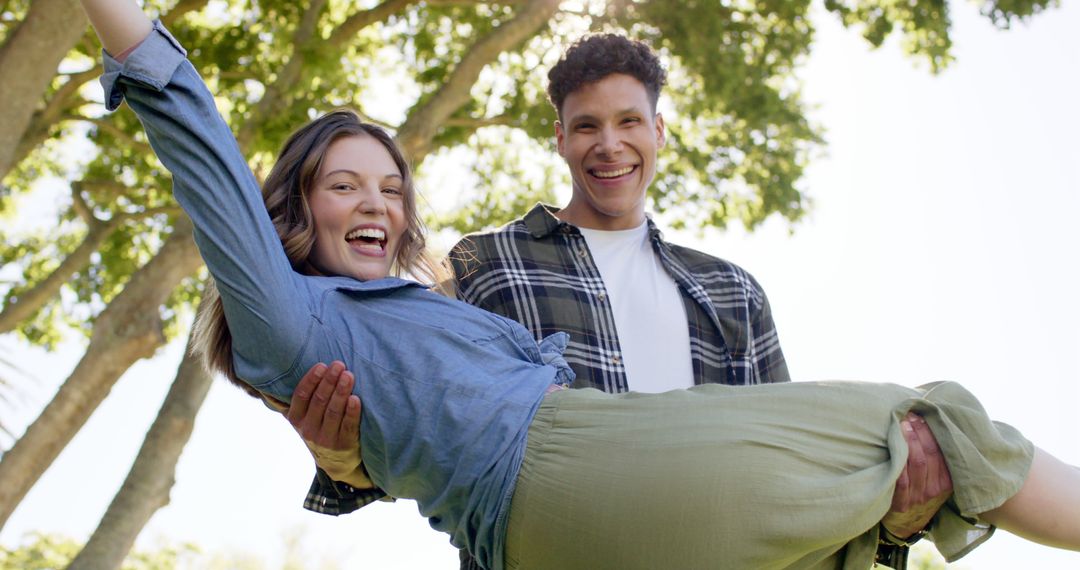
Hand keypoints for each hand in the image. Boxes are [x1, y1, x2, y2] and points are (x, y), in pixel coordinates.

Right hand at [286, 361, 370, 487]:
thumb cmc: (319, 429)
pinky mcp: (344, 445)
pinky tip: (355, 399)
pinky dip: (352, 412)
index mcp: (297, 419)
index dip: (311, 380)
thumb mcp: (303, 419)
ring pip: (333, 411)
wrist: (335, 462)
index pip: (301, 396)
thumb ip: (296, 402)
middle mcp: (309, 430)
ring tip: (348, 376)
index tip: (321, 365)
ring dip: (341, 392)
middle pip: (319, 401)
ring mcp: (326, 439)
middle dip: (329, 381)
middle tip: (339, 365)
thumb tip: (284, 378)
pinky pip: (348, 426)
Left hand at [882, 413, 953, 537]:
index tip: (923, 414)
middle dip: (920, 431)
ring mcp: (920, 497)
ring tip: (901, 422)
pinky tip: (893, 444)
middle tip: (910, 414)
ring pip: (917, 463)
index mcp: (947, 481)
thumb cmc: (918, 490)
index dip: (932, 431)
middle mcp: (936, 489)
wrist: (905, 522)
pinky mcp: (902, 503)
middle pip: (930, 454)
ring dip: (908, 440)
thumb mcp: (932, 477)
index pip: (943, 451)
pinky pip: (901, 478)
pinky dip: (898, 459)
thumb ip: (934, 457)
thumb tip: (927, 421)